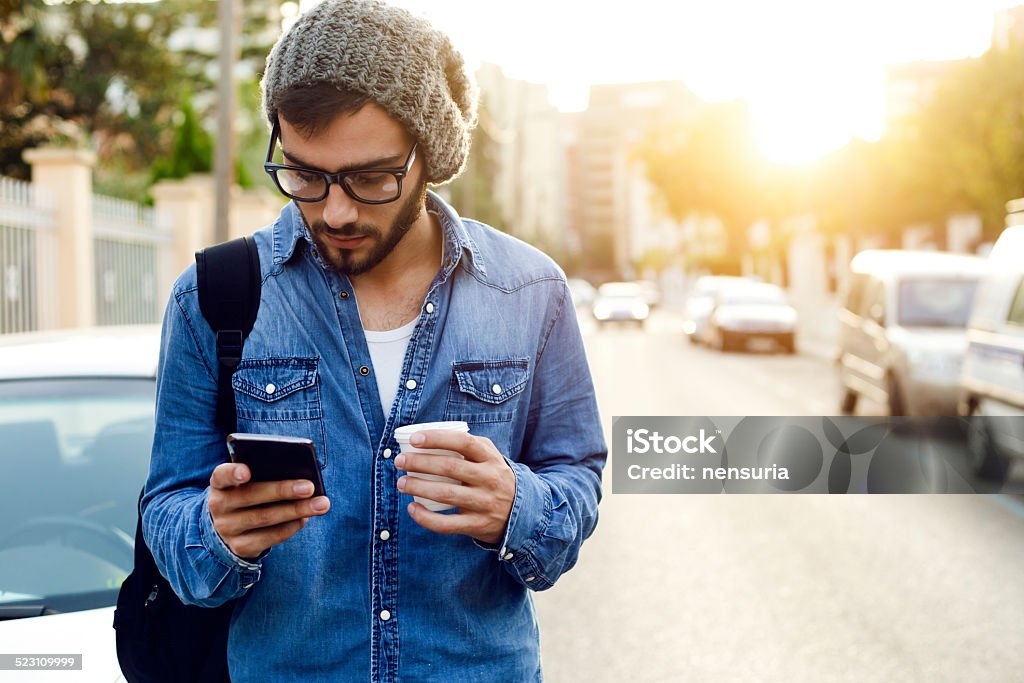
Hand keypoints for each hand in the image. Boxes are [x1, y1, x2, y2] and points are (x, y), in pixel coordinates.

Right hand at [208, 463, 330, 560]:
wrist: (229, 528)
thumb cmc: (248, 494)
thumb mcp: (248, 483)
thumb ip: (265, 475)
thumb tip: (300, 476)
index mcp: (220, 484)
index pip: (222, 475)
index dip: (233, 473)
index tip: (247, 471)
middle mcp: (218, 506)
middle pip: (252, 496)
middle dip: (283, 491)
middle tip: (310, 487)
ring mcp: (228, 529)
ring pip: (265, 518)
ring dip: (297, 510)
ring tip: (321, 504)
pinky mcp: (241, 547)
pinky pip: (271, 537)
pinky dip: (292, 526)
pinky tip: (306, 518)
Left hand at [395, 431, 515, 545]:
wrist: (521, 512)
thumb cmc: (495, 478)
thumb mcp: (491, 458)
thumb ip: (469, 445)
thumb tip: (431, 435)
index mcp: (490, 458)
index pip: (463, 442)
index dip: (437, 439)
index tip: (414, 439)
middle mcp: (489, 479)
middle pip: (449, 467)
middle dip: (419, 463)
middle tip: (399, 462)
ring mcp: (484, 503)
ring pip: (445, 494)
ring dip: (418, 487)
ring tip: (401, 483)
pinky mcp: (477, 525)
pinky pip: (447, 524)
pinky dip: (425, 517)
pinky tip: (413, 508)